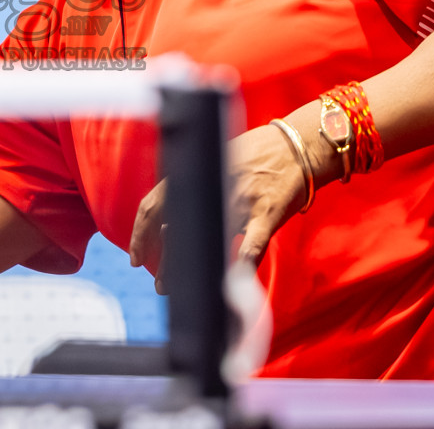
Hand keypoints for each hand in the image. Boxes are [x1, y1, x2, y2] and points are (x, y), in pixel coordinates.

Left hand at [126, 121, 312, 292]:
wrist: (297, 146)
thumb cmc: (255, 155)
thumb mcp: (216, 160)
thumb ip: (193, 188)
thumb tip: (165, 222)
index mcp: (198, 171)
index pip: (155, 202)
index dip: (140, 234)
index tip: (136, 258)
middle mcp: (214, 183)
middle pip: (174, 226)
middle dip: (162, 260)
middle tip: (158, 283)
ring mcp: (241, 199)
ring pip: (207, 240)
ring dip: (188, 269)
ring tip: (174, 288)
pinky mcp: (268, 213)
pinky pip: (252, 245)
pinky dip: (241, 265)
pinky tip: (230, 282)